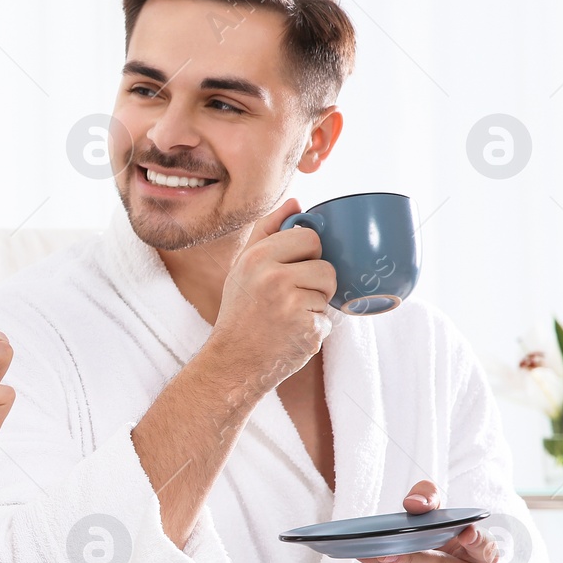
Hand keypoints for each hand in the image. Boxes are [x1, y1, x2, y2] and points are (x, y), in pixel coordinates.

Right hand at [202, 198, 335, 395]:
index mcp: (257, 257)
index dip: (306, 254)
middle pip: (326, 266)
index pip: (309, 237)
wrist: (233, 361)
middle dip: (316, 281)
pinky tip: (291, 334)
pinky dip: (314, 328)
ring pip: (329, 292)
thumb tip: (296, 202)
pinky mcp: (308, 329)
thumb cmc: (240, 312)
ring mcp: (292, 305)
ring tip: (288, 316)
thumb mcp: (243, 266)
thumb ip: (268, 231)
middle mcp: (274, 277)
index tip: (290, 269)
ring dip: (316, 305)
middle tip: (289, 296)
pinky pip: (327, 320)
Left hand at [361, 481, 498, 562]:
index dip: (476, 540)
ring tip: (370, 554)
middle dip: (410, 558)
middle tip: (383, 549)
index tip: (464, 533)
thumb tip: (415, 504)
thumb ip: (428, 500)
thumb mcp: (435, 520)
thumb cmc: (437, 550)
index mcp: (484, 555)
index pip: (486, 547)